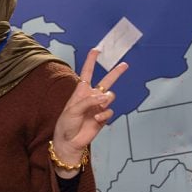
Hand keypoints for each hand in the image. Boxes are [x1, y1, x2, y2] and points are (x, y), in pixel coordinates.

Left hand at [51, 48, 128, 172]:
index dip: (91, 61)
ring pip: (110, 96)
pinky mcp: (103, 117)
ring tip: (97, 109)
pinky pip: (109, 110)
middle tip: (125, 64)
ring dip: (106, 100)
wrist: (69, 141)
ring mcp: (98, 107)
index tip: (96, 50)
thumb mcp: (73, 110)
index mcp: (81, 91)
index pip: (87, 73)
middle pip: (106, 81)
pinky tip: (97, 119)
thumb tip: (104, 97)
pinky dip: (105, 114)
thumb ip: (88, 101)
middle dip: (116, 73)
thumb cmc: (66, 124)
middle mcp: (91, 97)